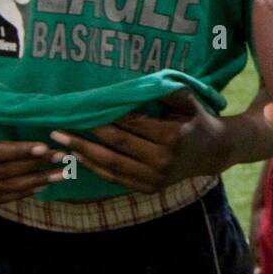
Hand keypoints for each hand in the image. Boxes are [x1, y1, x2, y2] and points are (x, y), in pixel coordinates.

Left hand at [50, 90, 228, 193]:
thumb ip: (164, 91)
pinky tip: (78, 157)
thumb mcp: (187, 99)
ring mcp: (155, 178)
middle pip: (116, 146)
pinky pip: (116, 179)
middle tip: (58, 128)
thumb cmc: (196, 119)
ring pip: (112, 166)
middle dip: (85, 136)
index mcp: (172, 136)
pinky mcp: (149, 188)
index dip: (104, 118)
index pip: (130, 125)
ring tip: (60, 144)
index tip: (83, 109)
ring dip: (83, 154)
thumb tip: (132, 84)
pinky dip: (94, 168)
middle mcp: (162, 160)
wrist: (214, 152)